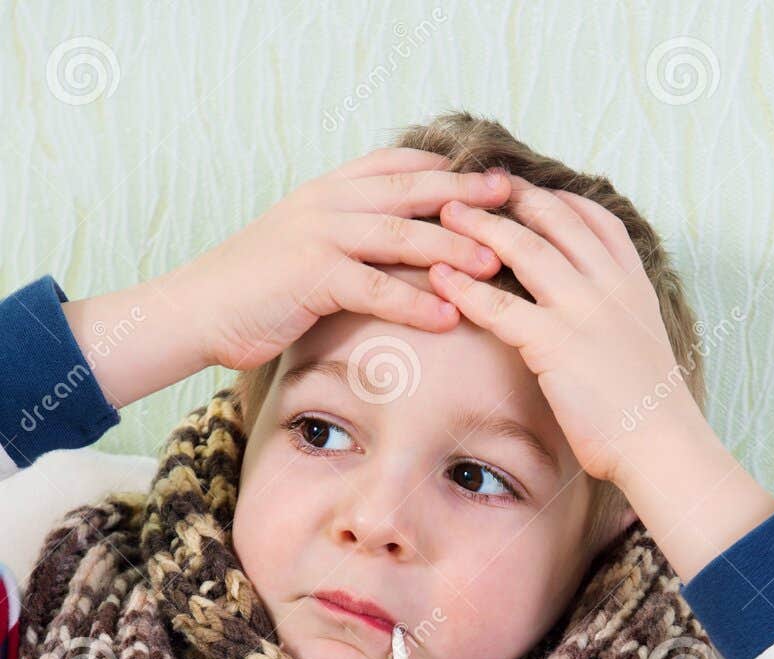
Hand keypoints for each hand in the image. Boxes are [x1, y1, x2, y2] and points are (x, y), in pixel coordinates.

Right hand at [171, 147, 511, 370]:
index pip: (401, 166)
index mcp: (332, 190)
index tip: (495, 179)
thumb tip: (404, 251)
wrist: (197, 309)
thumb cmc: (258, 290)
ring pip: (401, 235)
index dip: (449, 170)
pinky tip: (451, 316)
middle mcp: (330, 202)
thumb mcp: (310, 251)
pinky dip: (416, 303)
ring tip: (497, 264)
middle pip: (412, 191)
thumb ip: (353, 240)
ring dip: (453, 249)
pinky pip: (376, 287)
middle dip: (467, 196)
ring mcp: (320, 234)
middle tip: (515, 201)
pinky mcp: (311, 275)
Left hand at [427, 176, 705, 490]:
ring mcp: (583, 311)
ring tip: (446, 215)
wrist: (662, 445)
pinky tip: (440, 278)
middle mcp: (608, 285)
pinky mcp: (555, 345)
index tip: (520, 189)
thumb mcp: (640, 344)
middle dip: (509, 198)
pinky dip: (466, 288)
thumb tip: (588, 318)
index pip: (591, 218)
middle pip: (553, 219)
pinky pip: (500, 306)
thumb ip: (614, 316)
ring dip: (481, 227)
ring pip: (524, 249)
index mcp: (632, 282)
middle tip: (470, 188)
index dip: (553, 197)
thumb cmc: (648, 410)